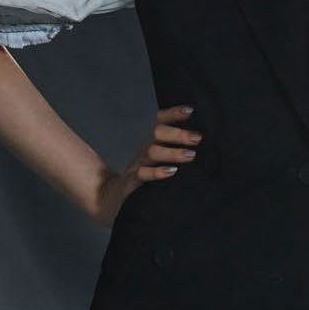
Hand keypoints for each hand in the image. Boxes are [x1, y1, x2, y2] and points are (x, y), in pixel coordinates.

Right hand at [92, 103, 201, 226]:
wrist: (109, 199)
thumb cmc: (140, 179)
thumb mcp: (155, 162)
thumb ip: (171, 152)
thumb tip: (199, 145)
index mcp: (149, 143)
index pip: (159, 122)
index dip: (173, 114)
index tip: (190, 111)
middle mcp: (143, 151)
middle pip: (157, 133)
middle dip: (178, 133)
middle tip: (197, 138)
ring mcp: (136, 166)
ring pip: (152, 152)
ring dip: (172, 152)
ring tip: (191, 155)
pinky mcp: (130, 183)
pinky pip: (142, 175)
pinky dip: (156, 172)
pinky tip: (171, 172)